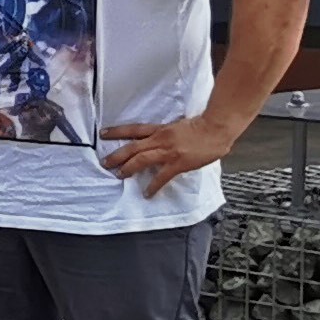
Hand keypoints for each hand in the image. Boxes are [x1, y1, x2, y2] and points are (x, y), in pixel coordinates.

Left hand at [103, 114, 237, 196]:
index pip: (134, 129)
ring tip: (119, 175)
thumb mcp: (179, 125)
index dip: (117, 131)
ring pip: (142, 159)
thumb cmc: (202, 126)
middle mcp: (160, 138)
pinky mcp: (178, 163)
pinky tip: (147, 193)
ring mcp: (168, 151)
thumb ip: (168, 133)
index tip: (103, 134)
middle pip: (133, 146)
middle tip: (104, 163)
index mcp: (160, 129)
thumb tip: (162, 140)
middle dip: (117, 155)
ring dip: (128, 168)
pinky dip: (153, 186)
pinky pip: (162, 176)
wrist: (216, 128)